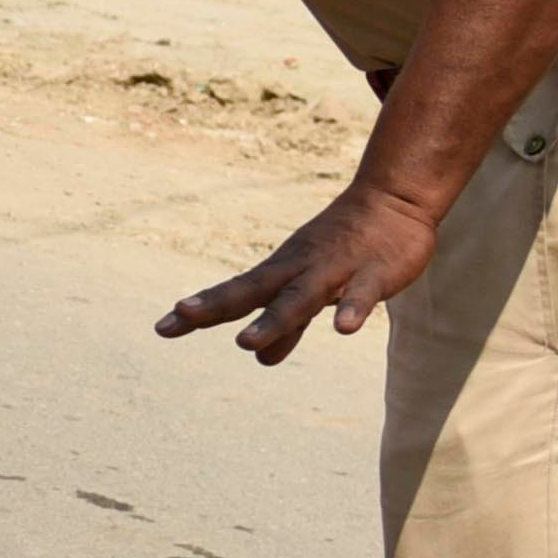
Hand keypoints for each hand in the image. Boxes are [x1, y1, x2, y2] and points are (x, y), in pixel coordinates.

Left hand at [157, 179, 446, 366]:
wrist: (395, 199)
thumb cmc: (345, 247)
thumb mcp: (312, 290)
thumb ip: (288, 327)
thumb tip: (260, 358)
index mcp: (282, 273)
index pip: (234, 294)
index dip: (201, 310)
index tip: (162, 327)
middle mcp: (299, 269)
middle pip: (254, 291)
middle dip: (218, 305)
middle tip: (182, 316)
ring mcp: (335, 270)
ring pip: (301, 297)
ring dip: (274, 320)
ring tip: (245, 343)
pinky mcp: (374, 274)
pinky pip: (362, 293)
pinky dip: (352, 309)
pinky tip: (343, 330)